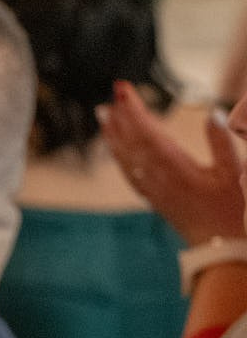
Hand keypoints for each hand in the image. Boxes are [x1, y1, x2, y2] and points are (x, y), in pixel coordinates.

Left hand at [99, 81, 245, 242]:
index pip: (149, 132)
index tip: (125, 91)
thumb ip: (222, 142)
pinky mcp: (153, 199)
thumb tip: (214, 113)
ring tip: (104, 114)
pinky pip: (130, 174)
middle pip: (133, 142)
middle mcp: (158, 178)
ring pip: (126, 158)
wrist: (220, 247)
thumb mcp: (235, 173)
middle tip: (114, 94)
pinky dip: (120, 156)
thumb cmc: (232, 212)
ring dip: (114, 135)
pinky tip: (116, 149)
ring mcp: (153, 189)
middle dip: (122, 116)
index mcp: (177, 168)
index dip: (135, 110)